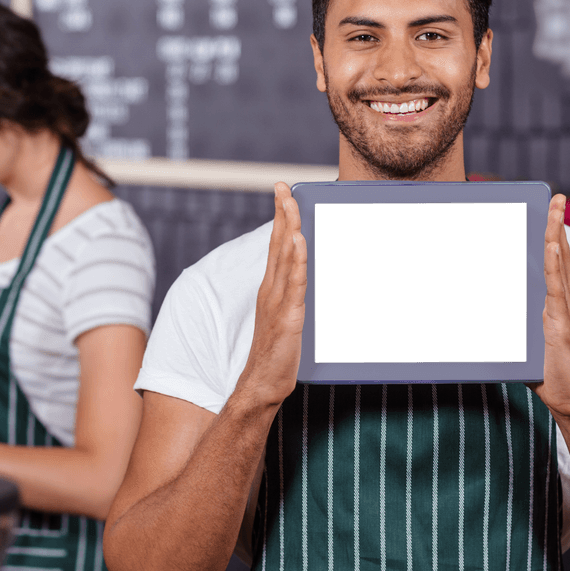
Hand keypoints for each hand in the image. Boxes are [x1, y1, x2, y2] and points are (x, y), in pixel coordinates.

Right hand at [236, 182, 307, 407]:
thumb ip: (294, 295)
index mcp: (270, 288)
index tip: (282, 192)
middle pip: (277, 244)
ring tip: (291, 204)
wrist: (261, 383)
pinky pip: (293, 283)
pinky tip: (297, 242)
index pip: (275, 245)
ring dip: (288, 228)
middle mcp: (271, 290)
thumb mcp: (287, 317)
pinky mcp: (288, 316)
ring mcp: (278, 302)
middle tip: (283, 186)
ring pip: (284, 258)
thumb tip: (307, 277)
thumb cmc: (276, 353)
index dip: (279, 217)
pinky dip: (295, 260)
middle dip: (281, 213)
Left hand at [528, 194, 569, 419]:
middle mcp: (564, 300)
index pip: (554, 262)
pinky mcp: (560, 321)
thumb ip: (511, 323)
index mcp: (557, 302)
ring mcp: (564, 309)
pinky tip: (552, 244)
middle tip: (556, 198)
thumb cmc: (547, 371)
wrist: (569, 397)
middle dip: (557, 225)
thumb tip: (481, 313)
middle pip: (560, 255)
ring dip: (556, 235)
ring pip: (558, 264)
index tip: (550, 212)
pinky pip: (556, 286)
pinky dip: (554, 264)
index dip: (553, 236)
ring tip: (555, 210)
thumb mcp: (525, 339)